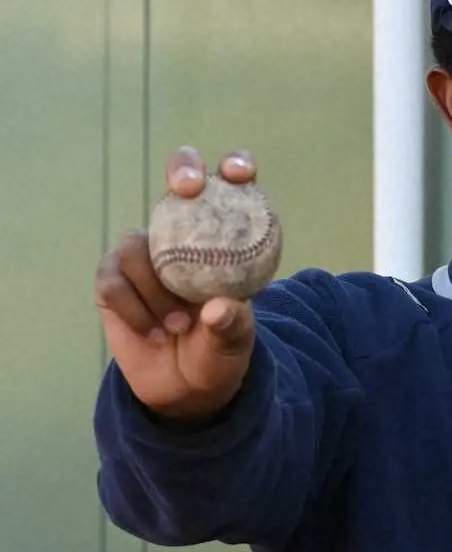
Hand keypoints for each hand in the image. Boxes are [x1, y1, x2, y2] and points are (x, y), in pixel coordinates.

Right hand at [95, 146, 259, 421]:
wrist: (186, 385)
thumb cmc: (219, 353)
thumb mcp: (235, 344)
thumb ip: (232, 326)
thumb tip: (219, 307)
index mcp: (224, 238)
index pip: (232, 186)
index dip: (234, 166)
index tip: (240, 174)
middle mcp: (183, 233)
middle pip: (180, 179)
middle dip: (183, 171)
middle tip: (187, 189)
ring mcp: (144, 252)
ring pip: (137, 247)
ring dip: (155, 290)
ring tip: (176, 326)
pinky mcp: (112, 278)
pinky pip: (113, 282)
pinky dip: (134, 310)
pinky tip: (153, 331)